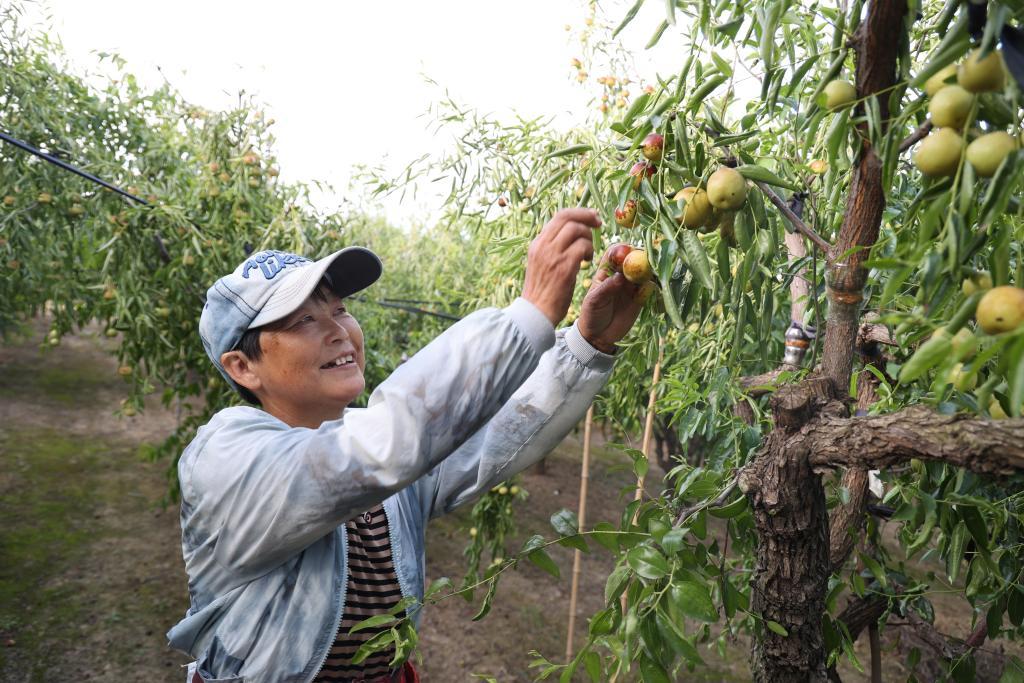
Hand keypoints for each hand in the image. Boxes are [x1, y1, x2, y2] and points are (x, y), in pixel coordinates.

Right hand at [522, 208, 599, 324]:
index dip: (579, 213)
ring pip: (577, 230)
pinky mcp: (564, 267)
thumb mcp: (540, 264)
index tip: (591, 217)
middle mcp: (543, 245)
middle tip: (599, 224)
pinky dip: (589, 251)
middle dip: (587, 217)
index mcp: (537, 243)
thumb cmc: (541, 292)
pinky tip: (588, 262)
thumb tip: (567, 235)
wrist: (535, 313)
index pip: (559, 216)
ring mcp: (552, 255)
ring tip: (589, 253)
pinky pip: (582, 247)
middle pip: (568, 217)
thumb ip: (551, 248)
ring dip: (588, 239)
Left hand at [577, 245, 649, 352]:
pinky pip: (650, 288)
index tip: (628, 253)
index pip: (615, 253)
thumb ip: (606, 288)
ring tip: (651, 275)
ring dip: (650, 271)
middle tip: (645, 262)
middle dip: (641, 258)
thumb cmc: (591, 314)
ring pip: (644, 272)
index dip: (622, 250)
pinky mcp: (641, 297)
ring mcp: (632, 285)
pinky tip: (653, 288)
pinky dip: (653, 286)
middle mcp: (621, 274)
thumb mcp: (594, 300)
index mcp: (605, 270)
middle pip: (633, 259)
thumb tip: (620, 276)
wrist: (598, 336)